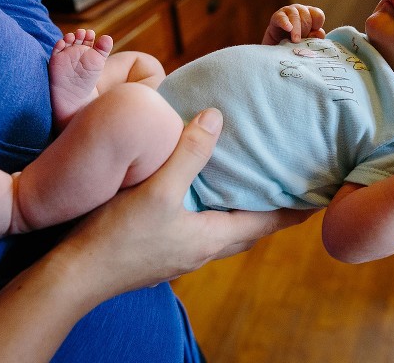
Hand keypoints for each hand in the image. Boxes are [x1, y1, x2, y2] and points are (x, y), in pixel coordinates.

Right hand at [57, 108, 314, 294]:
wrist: (74, 276)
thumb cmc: (118, 237)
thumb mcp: (157, 190)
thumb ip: (188, 153)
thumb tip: (217, 118)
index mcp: (213, 237)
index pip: (269, 222)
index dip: (296, 208)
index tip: (320, 193)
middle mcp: (204, 249)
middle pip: (252, 227)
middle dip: (275, 208)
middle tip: (290, 183)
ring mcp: (183, 253)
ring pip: (227, 229)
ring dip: (244, 209)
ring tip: (252, 183)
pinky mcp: (164, 251)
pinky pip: (203, 229)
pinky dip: (216, 211)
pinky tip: (202, 194)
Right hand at [263, 4, 325, 44]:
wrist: (277, 52)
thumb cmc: (295, 45)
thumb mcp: (307, 42)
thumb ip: (315, 37)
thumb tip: (317, 33)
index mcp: (310, 15)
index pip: (318, 15)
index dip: (317, 25)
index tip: (312, 34)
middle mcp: (300, 10)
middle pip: (306, 16)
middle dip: (305, 29)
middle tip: (300, 41)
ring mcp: (287, 12)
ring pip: (295, 16)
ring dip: (296, 29)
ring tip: (296, 41)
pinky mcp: (276, 17)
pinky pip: (281, 17)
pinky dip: (285, 23)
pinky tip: (288, 28)